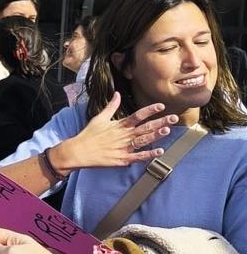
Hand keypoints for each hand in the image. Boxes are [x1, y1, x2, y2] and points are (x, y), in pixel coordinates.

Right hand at [55, 92, 177, 171]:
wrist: (79, 151)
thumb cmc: (89, 134)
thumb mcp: (99, 118)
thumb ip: (111, 106)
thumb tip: (117, 94)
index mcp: (119, 125)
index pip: (137, 115)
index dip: (150, 110)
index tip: (161, 106)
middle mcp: (124, 135)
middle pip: (145, 127)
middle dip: (160, 122)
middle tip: (174, 117)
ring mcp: (124, 148)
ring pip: (143, 140)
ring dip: (156, 135)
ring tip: (168, 130)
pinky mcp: (122, 159)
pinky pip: (138, 157)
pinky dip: (149, 155)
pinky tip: (160, 151)